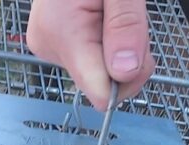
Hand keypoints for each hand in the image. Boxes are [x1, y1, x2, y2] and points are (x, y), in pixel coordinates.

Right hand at [26, 0, 155, 110]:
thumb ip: (125, 24)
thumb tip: (125, 72)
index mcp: (62, 33)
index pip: (101, 91)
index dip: (130, 76)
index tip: (139, 42)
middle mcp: (50, 47)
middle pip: (103, 83)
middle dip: (127, 58)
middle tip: (128, 15)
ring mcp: (51, 47)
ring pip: (101, 73)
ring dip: (119, 47)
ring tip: (113, 9)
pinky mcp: (56, 45)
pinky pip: (93, 60)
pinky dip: (108, 43)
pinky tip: (104, 16)